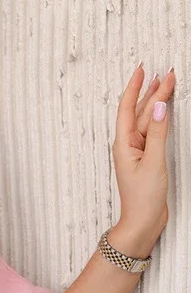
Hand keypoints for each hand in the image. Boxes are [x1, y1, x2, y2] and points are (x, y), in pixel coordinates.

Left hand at [113, 64, 174, 251]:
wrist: (143, 223)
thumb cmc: (143, 198)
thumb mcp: (153, 162)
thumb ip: (157, 133)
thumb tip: (159, 106)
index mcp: (124, 144)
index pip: (127, 108)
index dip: (135, 87)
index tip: (143, 69)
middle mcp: (128, 145)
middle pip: (139, 112)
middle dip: (152, 91)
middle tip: (167, 73)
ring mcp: (137, 152)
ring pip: (146, 121)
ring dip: (156, 102)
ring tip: (166, 83)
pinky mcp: (146, 159)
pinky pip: (152, 132)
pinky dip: (159, 118)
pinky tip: (163, 110)